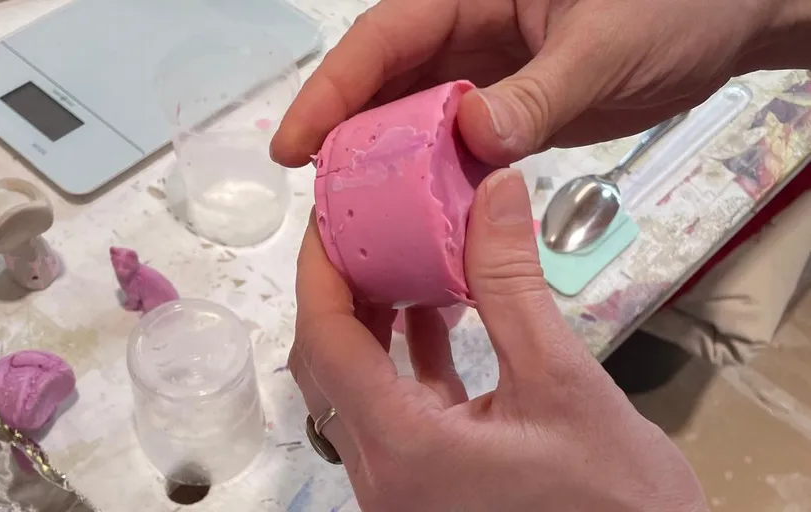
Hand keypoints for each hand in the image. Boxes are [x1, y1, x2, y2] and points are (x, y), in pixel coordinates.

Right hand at [272, 0, 807, 167]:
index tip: (295, 144)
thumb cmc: (675, 7)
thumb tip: (471, 136)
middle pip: (384, 83)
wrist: (725, 26)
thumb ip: (538, 93)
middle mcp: (466, 33)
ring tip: (356, 218)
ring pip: (413, 118)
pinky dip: (435, 178)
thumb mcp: (604, 46)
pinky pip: (454, 145)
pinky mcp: (507, 109)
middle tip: (321, 199)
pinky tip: (420, 215)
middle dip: (346, 135)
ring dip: (386, 164)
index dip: (333, 88)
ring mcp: (484, 74)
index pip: (386, 37)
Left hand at [290, 169, 707, 511]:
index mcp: (404, 450)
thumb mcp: (560, 378)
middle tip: (363, 226)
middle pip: (326, 365)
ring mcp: (399, 485)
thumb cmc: (614, 493)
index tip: (330, 213)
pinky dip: (406, 356)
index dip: (320, 271)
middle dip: (339, 290)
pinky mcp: (425, 481)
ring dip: (371, 322)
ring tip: (399, 255)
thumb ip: (513, 283)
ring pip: (354, 386)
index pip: (327, 343)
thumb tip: (494, 190)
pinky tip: (435, 309)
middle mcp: (382, 476)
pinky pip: (395, 406)